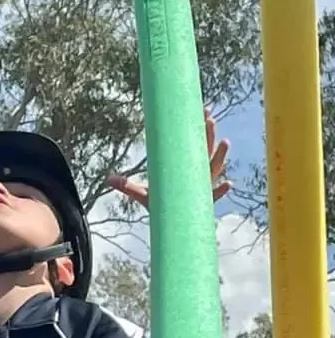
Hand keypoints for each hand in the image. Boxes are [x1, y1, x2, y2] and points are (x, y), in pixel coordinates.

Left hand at [108, 107, 231, 208]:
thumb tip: (108, 179)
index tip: (204, 112)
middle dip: (208, 136)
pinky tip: (228, 184)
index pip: (194, 145)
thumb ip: (127, 185)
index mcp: (186, 168)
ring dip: (220, 156)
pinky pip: (213, 197)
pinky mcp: (202, 203)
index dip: (199, 129)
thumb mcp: (142, 193)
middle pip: (205, 152)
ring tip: (225, 142)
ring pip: (214, 169)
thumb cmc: (159, 204)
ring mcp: (201, 189)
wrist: (168, 224)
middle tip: (210, 119)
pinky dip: (220, 191)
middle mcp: (196, 176)